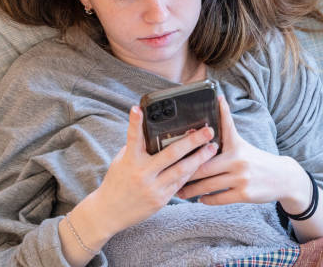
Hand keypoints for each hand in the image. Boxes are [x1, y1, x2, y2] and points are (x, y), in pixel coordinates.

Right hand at [92, 106, 217, 236]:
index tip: (138, 109)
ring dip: (200, 158)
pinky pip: (180, 183)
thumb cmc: (117, 182)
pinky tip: (203, 163)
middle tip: (208, 130)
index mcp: (130, 161)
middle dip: (192, 141)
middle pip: (171, 154)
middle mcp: (143, 173)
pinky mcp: (161, 199)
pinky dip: (192, 172)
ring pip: (182, 170)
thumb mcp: (122, 162)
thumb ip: (136, 148)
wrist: (108, 214)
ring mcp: (153, 188)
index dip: (135, 123)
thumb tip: (152, 131)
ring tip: (213, 147)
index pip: (133, 138)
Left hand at [176, 96, 311, 211]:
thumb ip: (226, 135)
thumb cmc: (258, 159)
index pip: (219, 132)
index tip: (185, 133)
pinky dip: (207, 199)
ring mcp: (241, 178)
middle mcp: (238, 160)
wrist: (283, 177)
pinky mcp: (244, 194)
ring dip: (191, 190)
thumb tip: (210, 119)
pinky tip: (200, 199)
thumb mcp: (243, 145)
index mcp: (237, 145)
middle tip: (171, 175)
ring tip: (180, 192)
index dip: (204, 131)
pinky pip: (218, 198)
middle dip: (185, 173)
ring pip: (208, 185)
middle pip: (203, 167)